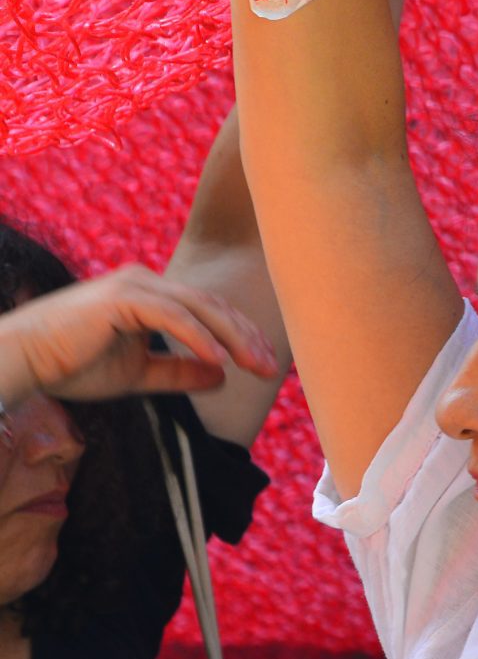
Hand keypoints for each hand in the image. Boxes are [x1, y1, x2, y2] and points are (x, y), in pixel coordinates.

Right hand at [0, 268, 279, 406]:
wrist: (22, 361)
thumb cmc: (71, 365)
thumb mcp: (137, 373)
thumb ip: (178, 371)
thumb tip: (222, 376)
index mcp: (151, 294)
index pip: (209, 311)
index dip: (241, 336)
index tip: (264, 364)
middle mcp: (147, 282)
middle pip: (213, 307)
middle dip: (246, 337)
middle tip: (271, 367)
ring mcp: (135, 285)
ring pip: (200, 308)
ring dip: (232, 338)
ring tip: (256, 365)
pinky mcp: (122, 298)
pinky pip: (172, 317)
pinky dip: (198, 337)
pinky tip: (219, 359)